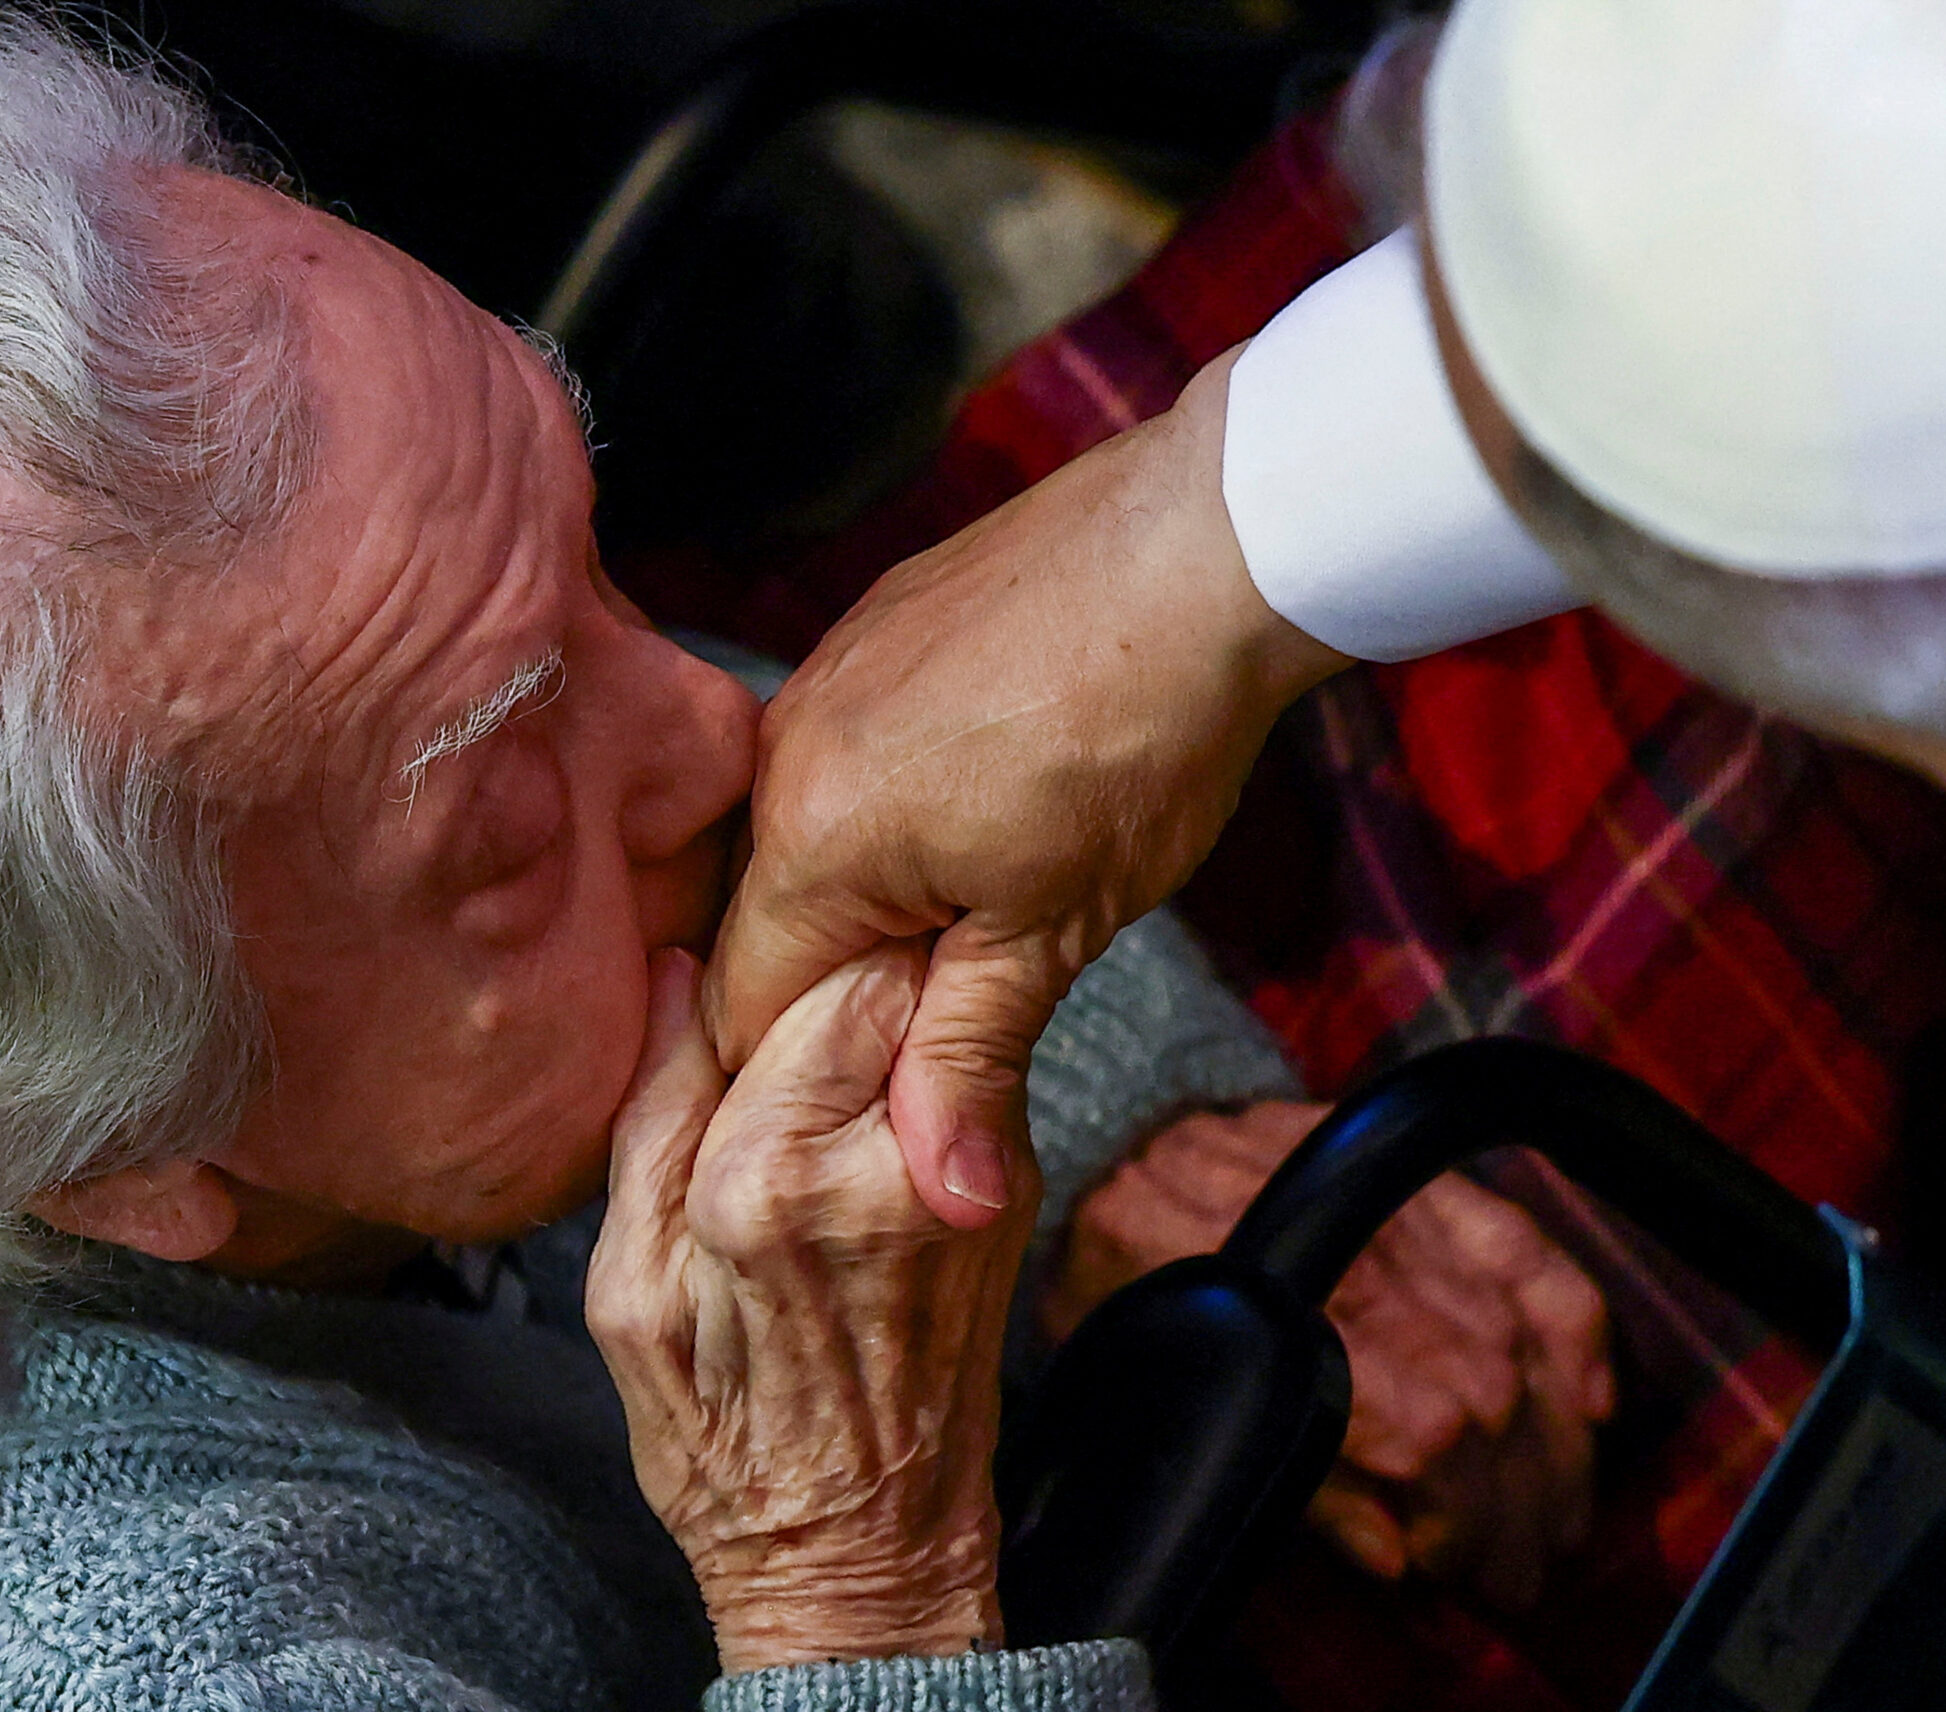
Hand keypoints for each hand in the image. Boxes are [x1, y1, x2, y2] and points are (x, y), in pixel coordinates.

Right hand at [588, 945, 1037, 1671]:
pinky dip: (915, 1058)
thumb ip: (650, 1117)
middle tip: (798, 964)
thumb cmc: (726, 1437)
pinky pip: (958, 1069)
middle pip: (885, 971)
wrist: (865, 1547)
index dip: (777, 936)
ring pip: (934, 1007)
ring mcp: (965, 1178)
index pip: (802, 972)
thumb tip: (678, 975)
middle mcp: (882, 1168)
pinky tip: (866, 1102)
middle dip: (844, 948)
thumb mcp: (629, 1292)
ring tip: (826, 1039)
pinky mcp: (1009, 1191)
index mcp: (765, 1183)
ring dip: (886, 999)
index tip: (752, 932)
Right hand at [707, 347, 1350, 1231]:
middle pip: (767, 922)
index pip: (741, 1013)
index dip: (802, 1078)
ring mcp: (822, 680)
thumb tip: (945, 1201)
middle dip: (846, 980)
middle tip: (967, 985)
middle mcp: (783, 755)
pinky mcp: (868, 632)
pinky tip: (989, 794)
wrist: (1204, 545)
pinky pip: (839, 753)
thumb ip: (970, 1060)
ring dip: (873, 887)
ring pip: (804, 835)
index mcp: (809, 844)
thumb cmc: (1138, 735)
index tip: (885, 1087)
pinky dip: (888, 800)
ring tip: (994, 883)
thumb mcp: (1058, 928)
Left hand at [1042, 1103, 1615, 1610]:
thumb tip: (1394, 1557)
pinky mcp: (1428, 1180)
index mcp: (1288, 1315)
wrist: (1119, 1144)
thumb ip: (1288, 1472)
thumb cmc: (1125, 1276)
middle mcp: (1360, 1258)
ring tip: (1559, 1516)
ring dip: (1560, 1445)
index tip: (1464, 1575)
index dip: (1463, 1522)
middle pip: (1490, 1398)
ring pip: (1525, 1341)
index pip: (1426, 1433)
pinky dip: (1577, 1330)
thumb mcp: (1166, 1385)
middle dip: (1521, 1507)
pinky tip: (1593, 1401)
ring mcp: (1401, 1210)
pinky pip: (1532, 1255)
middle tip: (1521, 1573)